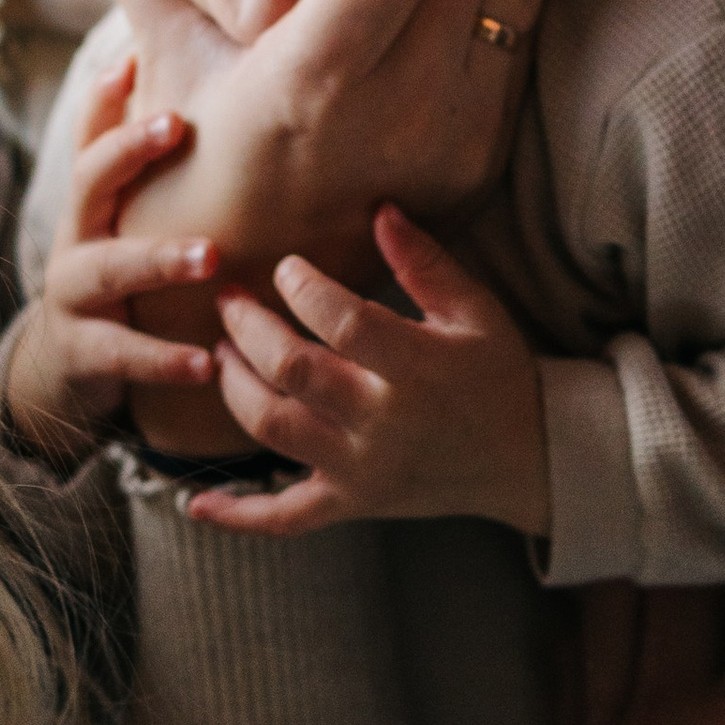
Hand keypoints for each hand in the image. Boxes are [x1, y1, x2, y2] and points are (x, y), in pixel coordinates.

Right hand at [0, 62, 221, 460]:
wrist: (66, 372)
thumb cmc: (122, 277)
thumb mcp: (130, 221)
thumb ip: (157, 168)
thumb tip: (187, 75)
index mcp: (93, 202)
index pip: (93, 135)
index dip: (106, 97)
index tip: (133, 57)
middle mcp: (76, 239)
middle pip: (87, 181)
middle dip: (127, 149)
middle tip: (177, 125)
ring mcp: (73, 296)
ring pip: (108, 268)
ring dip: (159, 258)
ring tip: (210, 257)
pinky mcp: (82, 355)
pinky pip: (122, 354)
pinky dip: (164, 359)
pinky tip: (207, 363)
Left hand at [187, 205, 547, 536]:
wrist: (529, 459)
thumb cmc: (499, 375)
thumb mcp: (475, 311)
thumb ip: (425, 262)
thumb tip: (379, 208)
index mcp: (417, 368)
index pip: (343, 321)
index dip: (303, 288)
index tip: (285, 266)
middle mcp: (382, 422)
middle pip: (292, 370)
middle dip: (248, 328)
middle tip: (228, 298)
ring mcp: (362, 469)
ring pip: (273, 428)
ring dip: (234, 387)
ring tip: (219, 352)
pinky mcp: (351, 503)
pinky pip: (286, 517)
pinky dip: (240, 516)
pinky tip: (195, 502)